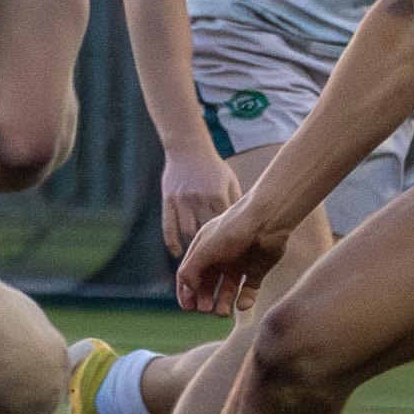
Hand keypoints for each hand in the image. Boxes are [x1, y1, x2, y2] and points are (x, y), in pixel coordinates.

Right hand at [156, 143, 241, 270]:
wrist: (188, 147)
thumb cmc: (212, 167)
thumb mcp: (229, 180)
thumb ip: (235, 202)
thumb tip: (246, 223)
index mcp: (217, 195)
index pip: (223, 225)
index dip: (229, 242)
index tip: (234, 258)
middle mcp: (199, 198)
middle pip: (204, 232)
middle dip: (210, 251)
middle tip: (214, 266)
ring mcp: (182, 200)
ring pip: (186, 231)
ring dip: (192, 248)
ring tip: (198, 261)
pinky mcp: (167, 200)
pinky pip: (168, 226)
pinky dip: (172, 242)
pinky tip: (177, 253)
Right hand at [177, 198, 293, 319]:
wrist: (267, 221)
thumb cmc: (232, 229)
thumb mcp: (204, 249)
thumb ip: (190, 270)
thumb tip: (188, 289)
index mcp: (204, 248)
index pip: (190, 272)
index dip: (186, 291)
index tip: (187, 308)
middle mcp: (220, 256)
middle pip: (208, 283)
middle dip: (205, 298)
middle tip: (206, 309)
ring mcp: (239, 263)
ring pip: (228, 290)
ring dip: (223, 303)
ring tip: (222, 312)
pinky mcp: (257, 269)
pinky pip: (249, 290)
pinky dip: (245, 300)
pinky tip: (242, 305)